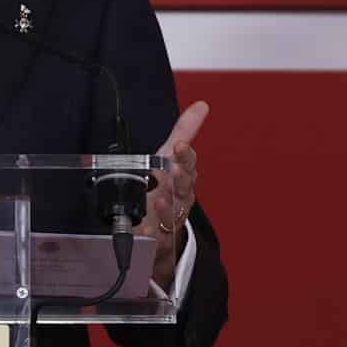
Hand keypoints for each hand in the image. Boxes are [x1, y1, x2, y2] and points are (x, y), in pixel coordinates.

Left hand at [146, 100, 206, 289]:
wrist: (162, 233)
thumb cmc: (167, 190)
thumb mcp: (170, 158)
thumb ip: (184, 131)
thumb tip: (201, 106)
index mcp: (184, 179)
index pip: (189, 165)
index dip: (185, 156)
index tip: (179, 146)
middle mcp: (180, 199)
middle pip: (184, 189)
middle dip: (180, 179)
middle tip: (173, 169)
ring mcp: (170, 220)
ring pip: (173, 213)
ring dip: (167, 205)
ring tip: (158, 198)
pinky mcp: (158, 239)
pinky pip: (156, 238)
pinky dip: (151, 234)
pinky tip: (145, 230)